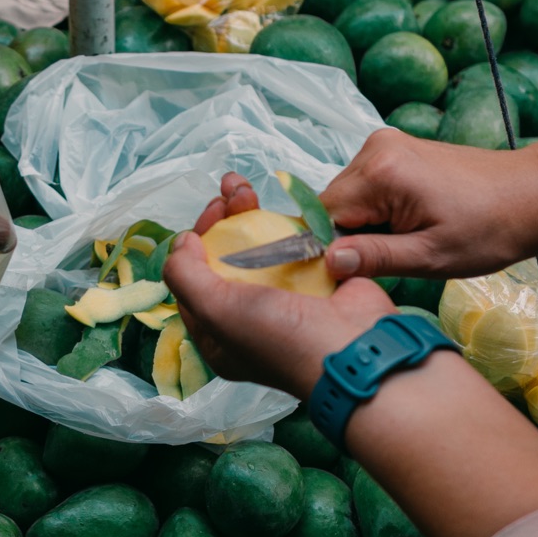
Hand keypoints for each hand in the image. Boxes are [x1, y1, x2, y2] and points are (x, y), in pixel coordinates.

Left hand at [163, 175, 397, 396]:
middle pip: (225, 260)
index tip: (208, 217)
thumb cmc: (282, 338)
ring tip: (246, 189)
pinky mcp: (315, 281)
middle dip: (222, 222)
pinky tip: (281, 204)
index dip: (195, 246)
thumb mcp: (217, 313)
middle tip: (228, 196)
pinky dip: (285, 224)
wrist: (355, 348)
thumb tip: (181, 243)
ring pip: (258, 248)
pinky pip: (293, 247)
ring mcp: (284, 299)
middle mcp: (249, 318)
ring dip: (250, 215)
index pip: (195, 282)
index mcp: (221, 335)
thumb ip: (186, 277)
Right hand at [315, 130, 535, 281]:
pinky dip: (376, 208)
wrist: (531, 196)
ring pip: (348, 195)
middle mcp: (376, 148)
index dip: (332, 246)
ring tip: (407, 237)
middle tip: (392, 254)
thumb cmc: (489, 230)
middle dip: (351, 233)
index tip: (358, 268)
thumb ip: (374, 257)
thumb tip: (327, 261)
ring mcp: (386, 143)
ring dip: (364, 222)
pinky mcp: (396, 148)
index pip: (323, 214)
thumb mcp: (430, 256)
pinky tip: (410, 220)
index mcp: (381, 172)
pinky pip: (365, 184)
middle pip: (333, 202)